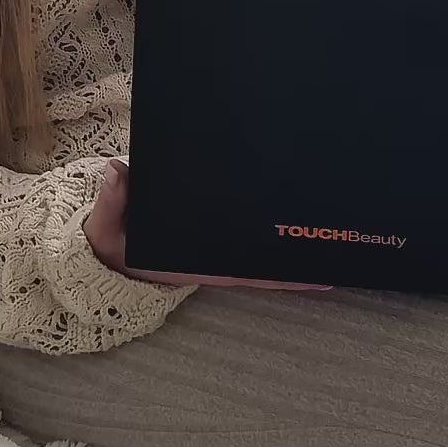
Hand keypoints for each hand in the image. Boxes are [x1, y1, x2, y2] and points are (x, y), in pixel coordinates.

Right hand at [83, 160, 328, 291]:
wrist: (104, 249)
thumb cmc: (108, 242)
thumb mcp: (104, 228)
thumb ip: (111, 202)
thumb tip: (118, 172)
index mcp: (195, 262)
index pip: (247, 271)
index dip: (282, 274)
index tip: (318, 273)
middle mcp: (212, 256)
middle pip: (264, 260)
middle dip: (299, 255)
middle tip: (343, 242)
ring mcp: (214, 243)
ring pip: (259, 245)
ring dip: (290, 238)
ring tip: (335, 225)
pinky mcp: (211, 227)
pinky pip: (245, 228)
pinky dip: (268, 221)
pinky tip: (295, 208)